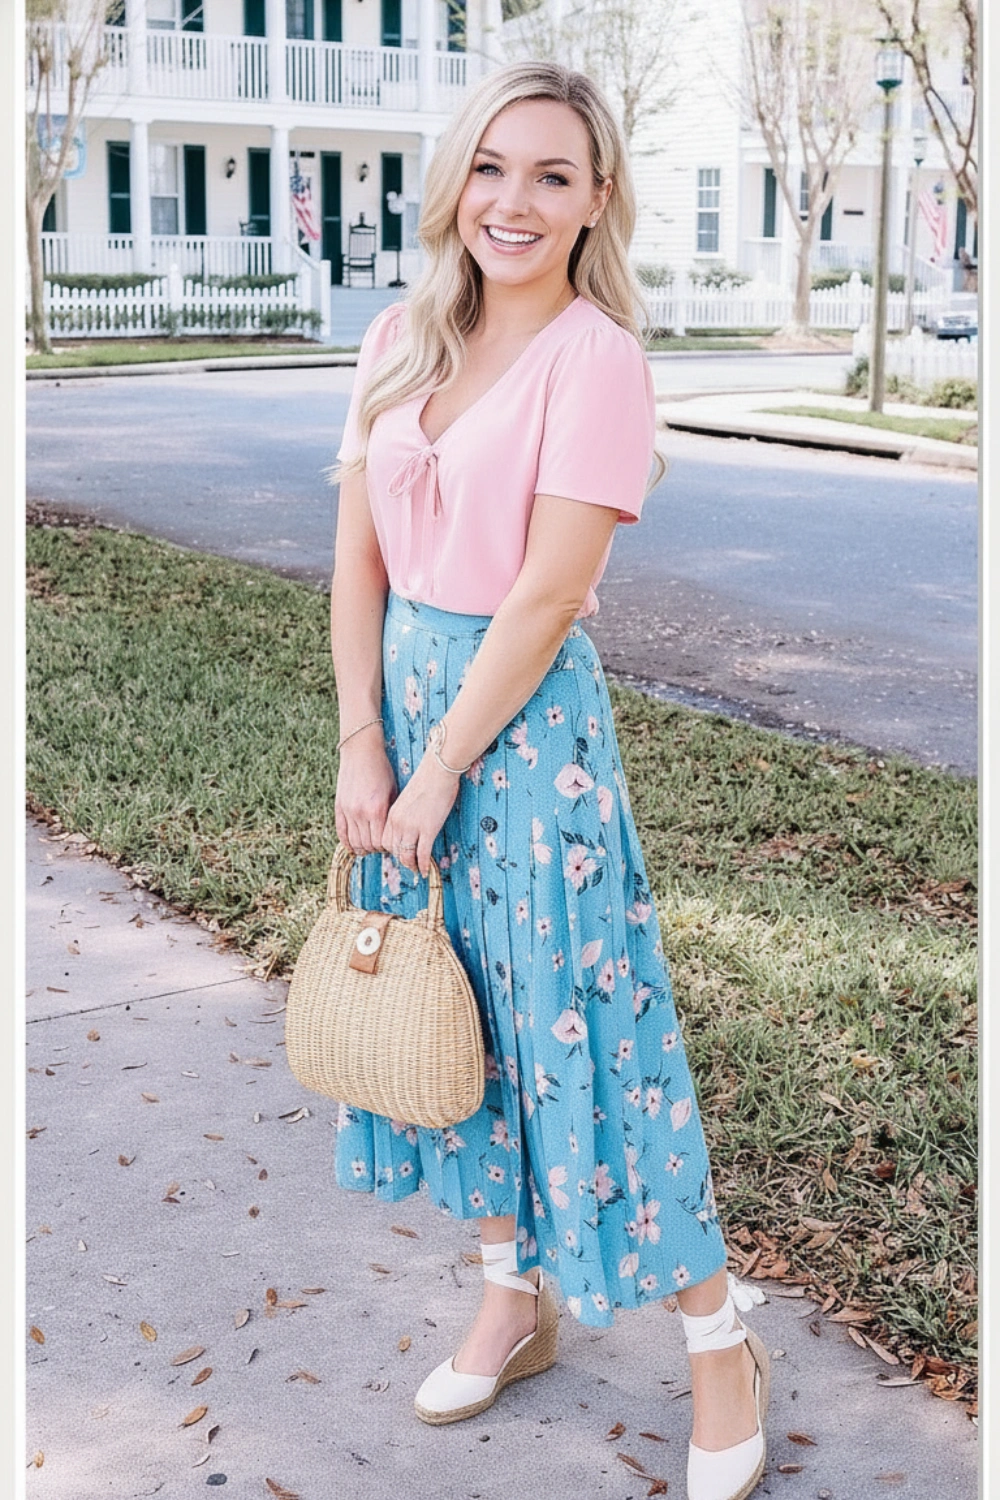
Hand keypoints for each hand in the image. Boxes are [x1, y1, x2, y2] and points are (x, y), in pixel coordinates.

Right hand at [335, 736, 397, 854]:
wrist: (361, 752)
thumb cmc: (382, 770)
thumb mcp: (393, 791)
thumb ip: (391, 813)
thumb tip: (393, 834)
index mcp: (378, 810)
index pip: (381, 841)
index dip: (387, 847)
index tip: (390, 844)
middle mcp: (361, 813)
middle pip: (367, 845)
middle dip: (375, 849)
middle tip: (380, 846)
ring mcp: (348, 811)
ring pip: (354, 842)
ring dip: (362, 848)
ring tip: (368, 846)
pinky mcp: (339, 807)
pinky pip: (341, 833)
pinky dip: (347, 843)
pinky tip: (353, 845)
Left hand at [381, 752, 460, 877]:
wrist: (438, 771)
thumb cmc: (427, 780)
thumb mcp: (408, 798)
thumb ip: (405, 812)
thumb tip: (411, 823)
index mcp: (392, 813)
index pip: (385, 839)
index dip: (392, 849)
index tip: (401, 853)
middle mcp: (398, 823)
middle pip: (393, 850)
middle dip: (401, 858)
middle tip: (410, 863)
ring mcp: (412, 827)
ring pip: (406, 855)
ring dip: (412, 865)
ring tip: (417, 870)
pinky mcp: (428, 829)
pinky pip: (423, 854)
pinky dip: (424, 865)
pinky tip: (427, 871)